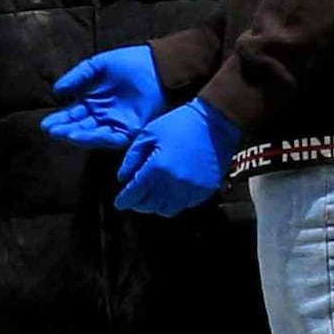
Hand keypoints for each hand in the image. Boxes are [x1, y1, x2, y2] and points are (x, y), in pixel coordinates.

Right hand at [42, 45, 161, 147]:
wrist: (157, 65)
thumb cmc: (129, 63)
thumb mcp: (97, 66)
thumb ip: (78, 77)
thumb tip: (56, 91)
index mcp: (95, 102)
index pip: (73, 115)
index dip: (60, 120)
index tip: (45, 125)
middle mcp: (104, 116)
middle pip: (81, 127)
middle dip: (65, 130)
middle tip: (50, 131)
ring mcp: (117, 123)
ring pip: (94, 135)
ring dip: (78, 135)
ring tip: (63, 134)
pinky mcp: (131, 129)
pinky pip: (113, 137)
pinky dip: (98, 137)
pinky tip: (82, 135)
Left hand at [110, 96, 231, 217]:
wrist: (214, 123)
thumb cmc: (179, 124)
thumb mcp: (148, 134)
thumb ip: (132, 158)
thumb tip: (123, 179)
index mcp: (156, 169)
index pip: (134, 194)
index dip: (124, 200)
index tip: (119, 202)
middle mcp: (172, 185)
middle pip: (149, 206)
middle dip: (139, 203)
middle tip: (136, 196)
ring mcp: (191, 191)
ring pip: (167, 210)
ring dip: (157, 205)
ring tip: (154, 195)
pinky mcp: (205, 192)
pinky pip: (185, 205)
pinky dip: (176, 201)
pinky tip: (174, 189)